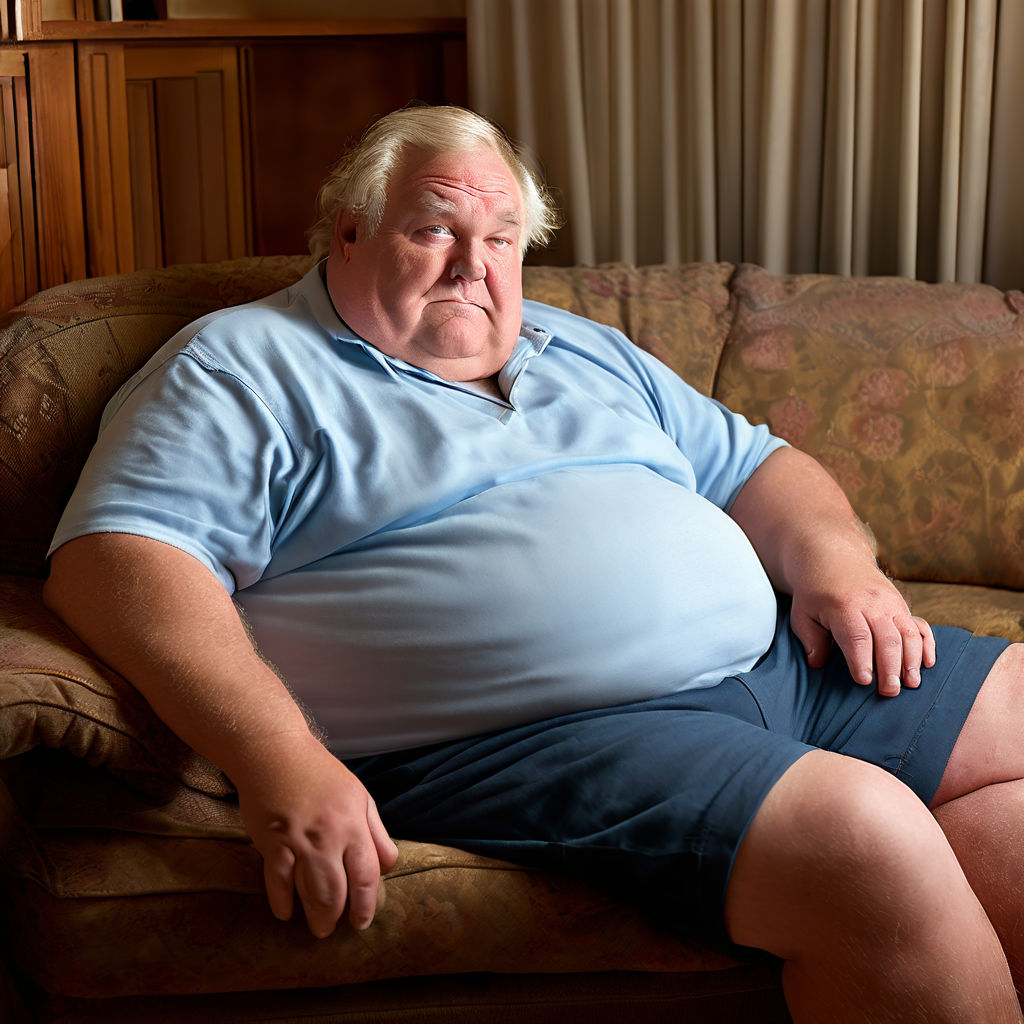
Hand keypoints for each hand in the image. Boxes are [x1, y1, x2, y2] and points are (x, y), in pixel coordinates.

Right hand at [235, 734, 398, 936]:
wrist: (275, 752)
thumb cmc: (319, 773)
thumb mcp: (358, 795)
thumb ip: (375, 832)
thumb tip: (389, 865)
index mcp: (353, 823)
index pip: (367, 875)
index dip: (367, 903)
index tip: (362, 920)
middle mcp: (329, 835)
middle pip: (338, 891)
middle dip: (339, 917)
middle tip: (337, 929)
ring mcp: (298, 840)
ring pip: (310, 892)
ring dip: (315, 916)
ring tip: (318, 928)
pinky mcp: (271, 842)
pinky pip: (278, 882)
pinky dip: (282, 902)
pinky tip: (286, 913)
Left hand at [789, 562, 935, 696]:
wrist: (834, 559)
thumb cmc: (815, 593)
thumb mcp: (803, 613)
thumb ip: (810, 639)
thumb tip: (817, 664)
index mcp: (844, 606)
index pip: (856, 637)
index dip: (862, 660)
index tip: (864, 681)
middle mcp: (872, 604)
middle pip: (887, 639)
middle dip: (890, 668)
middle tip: (890, 692)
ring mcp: (891, 604)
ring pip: (908, 634)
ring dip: (912, 660)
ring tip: (910, 684)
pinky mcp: (902, 606)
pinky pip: (920, 625)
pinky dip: (927, 645)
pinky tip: (928, 664)